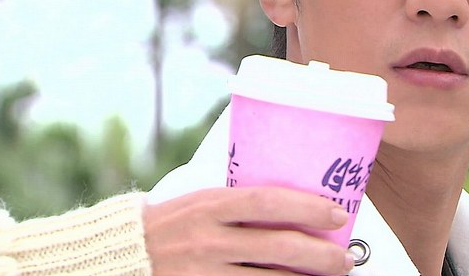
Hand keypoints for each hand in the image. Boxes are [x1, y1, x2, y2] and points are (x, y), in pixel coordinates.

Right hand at [143, 187, 354, 274]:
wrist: (123, 254)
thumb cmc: (171, 223)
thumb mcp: (202, 200)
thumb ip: (240, 202)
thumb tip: (295, 202)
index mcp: (210, 205)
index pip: (268, 201)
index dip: (308, 208)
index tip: (338, 214)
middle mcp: (209, 239)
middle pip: (278, 247)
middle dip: (321, 255)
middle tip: (345, 259)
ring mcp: (205, 273)